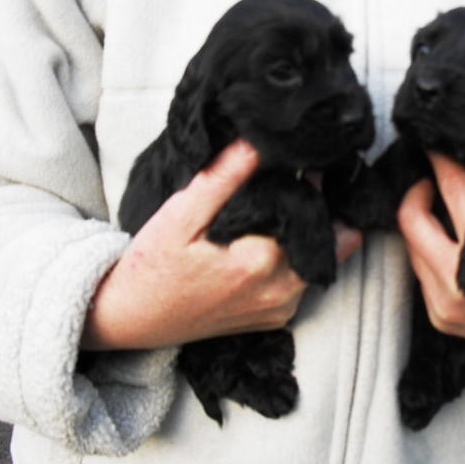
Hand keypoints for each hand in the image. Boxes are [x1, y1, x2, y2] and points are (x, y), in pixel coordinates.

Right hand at [81, 139, 361, 350]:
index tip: (304, 165)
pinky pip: (304, 283)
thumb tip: (257, 144)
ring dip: (312, 235)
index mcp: (261, 260)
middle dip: (322, 210)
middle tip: (303, 185)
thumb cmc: (153, 265)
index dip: (311, 184)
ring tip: (289, 209)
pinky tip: (275, 241)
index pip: (310, 210)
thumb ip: (223, 178)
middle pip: (330, 239)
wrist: (134, 319)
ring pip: (321, 262)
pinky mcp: (276, 319)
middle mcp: (281, 290)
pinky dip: (299, 260)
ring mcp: (281, 309)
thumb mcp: (181, 215)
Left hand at [397, 139, 464, 362]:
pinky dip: (428, 250)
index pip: (454, 194)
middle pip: (412, 222)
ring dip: (422, 221)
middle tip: (435, 174)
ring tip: (443, 201)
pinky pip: (420, 273)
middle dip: (419, 190)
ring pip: (411, 248)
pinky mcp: (440, 320)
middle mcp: (456, 288)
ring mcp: (443, 308)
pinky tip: (449, 237)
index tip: (439, 145)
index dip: (445, 163)